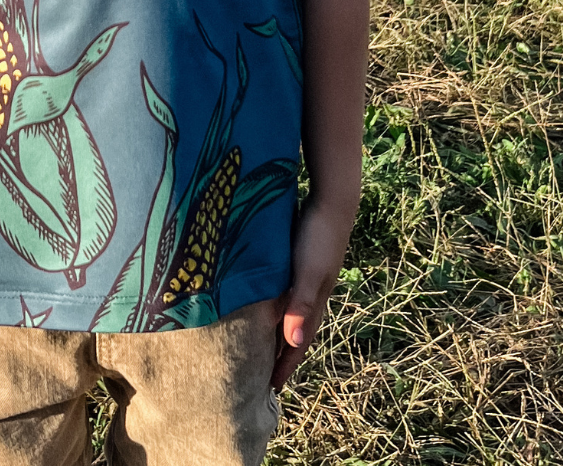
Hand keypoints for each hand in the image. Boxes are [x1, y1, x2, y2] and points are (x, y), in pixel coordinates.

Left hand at [271, 198, 356, 390]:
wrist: (333, 201)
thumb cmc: (319, 237)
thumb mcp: (309, 271)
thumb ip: (302, 304)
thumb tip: (293, 342)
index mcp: (314, 303)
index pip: (298, 343)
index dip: (285, 365)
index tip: (271, 389)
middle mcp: (311, 295)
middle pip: (294, 332)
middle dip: (280, 355)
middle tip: (261, 375)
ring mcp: (305, 278)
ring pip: (289, 313)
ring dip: (276, 330)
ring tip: (258, 344)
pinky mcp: (297, 262)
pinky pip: (284, 293)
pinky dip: (274, 305)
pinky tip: (262, 301)